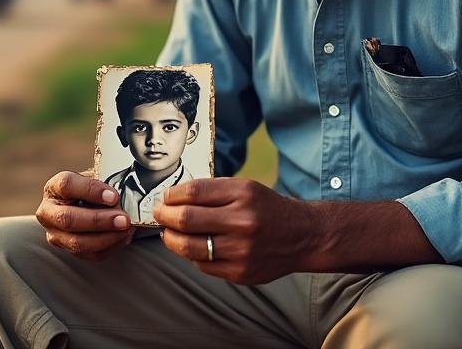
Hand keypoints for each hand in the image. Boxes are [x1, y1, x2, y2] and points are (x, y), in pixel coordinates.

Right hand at [36, 171, 133, 260]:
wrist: (87, 203)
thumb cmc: (92, 189)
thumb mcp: (95, 177)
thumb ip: (105, 183)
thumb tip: (123, 195)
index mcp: (54, 188)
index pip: (67, 185)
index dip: (90, 190)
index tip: (113, 196)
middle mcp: (48, 212)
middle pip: (68, 219)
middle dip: (99, 221)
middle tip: (124, 219)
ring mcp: (55, 234)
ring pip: (77, 242)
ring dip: (106, 237)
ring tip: (127, 229)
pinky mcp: (68, 250)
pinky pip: (89, 254)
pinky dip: (110, 247)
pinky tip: (123, 237)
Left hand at [152, 178, 317, 284]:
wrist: (302, 236)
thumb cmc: (266, 208)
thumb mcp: (244, 188)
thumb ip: (210, 191)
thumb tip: (172, 199)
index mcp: (243, 194)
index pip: (193, 192)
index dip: (171, 195)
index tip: (165, 198)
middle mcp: (243, 222)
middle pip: (186, 219)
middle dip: (164, 216)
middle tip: (158, 213)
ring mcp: (241, 251)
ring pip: (188, 247)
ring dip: (170, 238)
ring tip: (168, 232)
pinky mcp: (240, 273)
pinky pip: (202, 265)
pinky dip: (192, 255)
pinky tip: (193, 246)